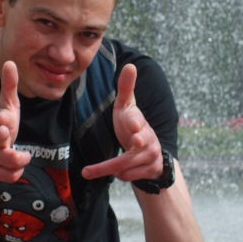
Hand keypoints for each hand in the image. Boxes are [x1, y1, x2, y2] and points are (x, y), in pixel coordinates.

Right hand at [0, 61, 30, 182]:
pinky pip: (11, 175)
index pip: (1, 117)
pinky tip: (15, 167)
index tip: (5, 116)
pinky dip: (16, 173)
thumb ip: (8, 87)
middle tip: (4, 133)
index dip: (4, 118)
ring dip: (19, 159)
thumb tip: (10, 61)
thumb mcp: (5, 108)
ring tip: (23, 156)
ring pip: (8, 159)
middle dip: (1, 136)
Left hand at [81, 63, 162, 181]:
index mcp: (139, 122)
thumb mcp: (126, 107)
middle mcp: (148, 139)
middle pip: (137, 147)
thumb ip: (126, 88)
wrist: (152, 152)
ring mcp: (151, 156)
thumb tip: (130, 65)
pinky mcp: (150, 170)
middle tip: (129, 147)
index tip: (134, 126)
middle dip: (129, 152)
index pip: (137, 121)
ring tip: (90, 171)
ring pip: (124, 166)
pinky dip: (119, 175)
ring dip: (105, 169)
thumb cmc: (132, 125)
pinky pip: (127, 176)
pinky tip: (115, 171)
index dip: (135, 123)